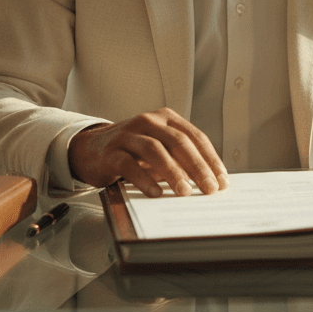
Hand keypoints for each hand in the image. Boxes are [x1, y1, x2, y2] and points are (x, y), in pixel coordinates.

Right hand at [68, 108, 228, 197]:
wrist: (90, 148)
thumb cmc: (132, 151)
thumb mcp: (159, 148)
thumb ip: (180, 158)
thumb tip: (208, 182)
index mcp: (165, 118)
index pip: (195, 137)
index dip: (211, 159)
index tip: (222, 180)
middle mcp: (148, 121)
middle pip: (179, 142)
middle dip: (198, 166)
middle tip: (210, 188)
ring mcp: (128, 135)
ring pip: (155, 150)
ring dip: (173, 172)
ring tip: (185, 192)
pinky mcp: (111, 152)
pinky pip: (129, 165)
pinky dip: (144, 180)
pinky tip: (156, 193)